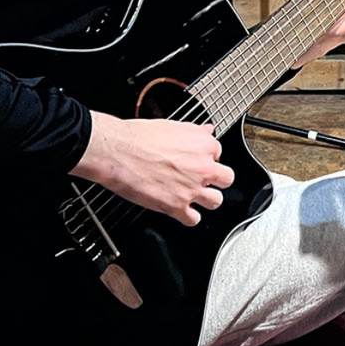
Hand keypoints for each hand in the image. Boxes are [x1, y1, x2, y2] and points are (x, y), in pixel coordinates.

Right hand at [70, 112, 234, 225]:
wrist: (117, 152)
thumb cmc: (137, 137)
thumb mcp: (171, 125)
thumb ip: (193, 131)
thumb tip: (206, 130)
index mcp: (202, 144)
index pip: (218, 153)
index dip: (207, 158)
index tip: (199, 160)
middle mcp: (202, 167)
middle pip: (226, 179)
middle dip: (216, 180)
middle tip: (204, 180)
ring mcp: (191, 188)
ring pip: (216, 202)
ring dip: (206, 200)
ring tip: (193, 196)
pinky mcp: (176, 206)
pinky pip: (194, 220)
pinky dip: (188, 217)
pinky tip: (180, 210)